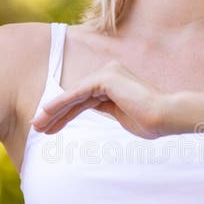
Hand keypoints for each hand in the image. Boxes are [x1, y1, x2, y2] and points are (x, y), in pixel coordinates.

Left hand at [32, 60, 169, 138]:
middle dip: (55, 114)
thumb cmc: (151, 121)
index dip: (64, 116)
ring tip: (37, 126)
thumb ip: (108, 110)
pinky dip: (61, 103)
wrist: (166, 117)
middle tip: (37, 128)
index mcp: (113, 82)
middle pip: (74, 97)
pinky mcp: (105, 79)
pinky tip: (46, 112)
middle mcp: (108, 73)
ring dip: (53, 111)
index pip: (82, 101)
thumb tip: (95, 110)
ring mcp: (107, 73)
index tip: (50, 130)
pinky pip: (78, 94)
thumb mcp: (122, 117)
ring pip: (73, 96)